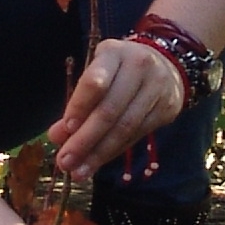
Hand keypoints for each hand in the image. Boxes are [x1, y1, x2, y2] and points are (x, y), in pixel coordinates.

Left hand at [49, 36, 187, 180]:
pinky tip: (97, 162)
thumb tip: (57, 136)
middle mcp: (139, 67)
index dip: (79, 106)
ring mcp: (157, 88)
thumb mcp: (97, 74)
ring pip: (125, 127)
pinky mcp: (167, 109)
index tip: (65, 130)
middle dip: (85, 140)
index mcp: (114, 52)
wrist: (167, 64)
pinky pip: (137, 135)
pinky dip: (114, 151)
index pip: (96, 82)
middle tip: (65, 161)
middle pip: (110, 110)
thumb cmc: (120, 70)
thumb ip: (77, 102)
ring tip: (78, 171)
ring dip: (99, 153)